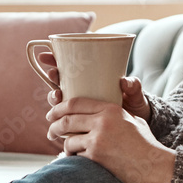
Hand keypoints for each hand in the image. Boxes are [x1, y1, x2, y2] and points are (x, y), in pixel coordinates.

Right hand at [37, 52, 151, 120]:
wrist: (136, 127)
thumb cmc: (134, 105)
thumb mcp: (135, 94)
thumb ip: (133, 87)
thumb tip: (125, 81)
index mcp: (91, 78)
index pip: (69, 65)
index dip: (54, 59)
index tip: (46, 55)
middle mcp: (81, 90)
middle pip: (59, 81)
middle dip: (52, 77)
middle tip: (53, 74)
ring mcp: (80, 106)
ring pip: (59, 99)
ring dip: (53, 96)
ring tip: (57, 95)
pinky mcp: (80, 122)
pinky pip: (66, 119)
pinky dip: (60, 118)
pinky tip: (59, 119)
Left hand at [46, 97, 175, 182]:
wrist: (155, 166)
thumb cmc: (146, 144)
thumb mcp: (132, 120)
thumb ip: (114, 114)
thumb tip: (96, 113)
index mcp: (110, 108)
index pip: (76, 102)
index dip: (60, 107)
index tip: (53, 113)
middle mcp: (102, 120)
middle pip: (67, 118)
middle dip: (54, 125)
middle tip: (50, 131)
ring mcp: (98, 138)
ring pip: (68, 137)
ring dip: (62, 143)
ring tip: (63, 147)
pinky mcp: (96, 155)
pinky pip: (75, 153)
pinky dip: (72, 156)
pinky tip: (75, 158)